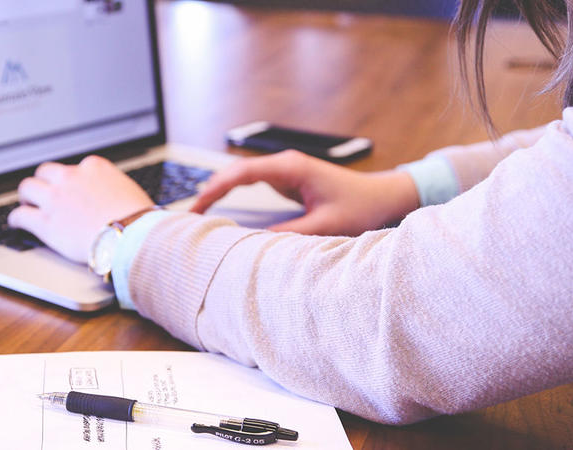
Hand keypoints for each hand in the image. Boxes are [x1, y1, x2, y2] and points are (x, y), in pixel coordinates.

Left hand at [8, 155, 153, 262]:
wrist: (131, 236)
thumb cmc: (138, 219)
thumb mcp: (129, 191)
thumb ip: (114, 188)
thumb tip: (115, 197)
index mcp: (94, 167)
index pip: (75, 167)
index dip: (70, 180)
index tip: (70, 188)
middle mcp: (71, 177)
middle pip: (46, 171)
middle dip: (44, 182)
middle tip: (43, 192)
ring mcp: (56, 199)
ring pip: (28, 188)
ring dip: (27, 196)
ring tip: (27, 204)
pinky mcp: (46, 223)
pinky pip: (21, 215)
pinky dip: (16, 219)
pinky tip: (17, 223)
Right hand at [191, 150, 418, 235]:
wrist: (383, 197)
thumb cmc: (361, 207)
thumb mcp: (325, 226)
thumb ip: (289, 234)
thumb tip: (253, 244)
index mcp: (291, 168)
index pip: (241, 173)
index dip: (215, 189)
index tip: (196, 207)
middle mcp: (285, 165)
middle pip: (235, 172)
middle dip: (210, 190)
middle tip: (189, 215)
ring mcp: (286, 171)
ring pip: (241, 177)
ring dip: (220, 192)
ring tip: (198, 214)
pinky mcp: (288, 180)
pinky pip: (253, 184)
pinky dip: (234, 195)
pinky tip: (221, 209)